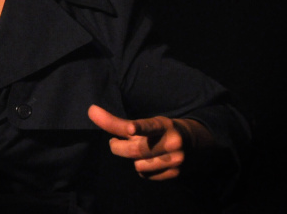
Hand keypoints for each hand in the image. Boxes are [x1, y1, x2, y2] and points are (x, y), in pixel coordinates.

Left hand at [88, 104, 213, 180]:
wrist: (195, 143)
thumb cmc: (162, 130)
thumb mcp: (146, 122)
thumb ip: (119, 122)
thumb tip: (91, 111)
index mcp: (162, 125)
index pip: (148, 126)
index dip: (138, 128)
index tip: (130, 130)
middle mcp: (171, 142)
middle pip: (135, 150)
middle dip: (118, 147)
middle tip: (114, 142)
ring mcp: (175, 160)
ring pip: (138, 166)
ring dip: (134, 160)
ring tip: (141, 152)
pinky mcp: (175, 174)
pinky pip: (146, 175)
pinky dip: (143, 169)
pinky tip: (150, 162)